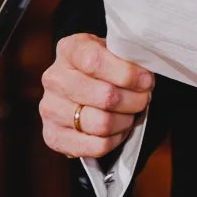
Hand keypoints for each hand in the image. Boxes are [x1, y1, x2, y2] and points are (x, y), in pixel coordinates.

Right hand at [40, 33, 153, 159]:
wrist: (78, 88)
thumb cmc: (101, 69)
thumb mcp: (111, 51)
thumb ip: (126, 58)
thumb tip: (145, 77)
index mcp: (68, 50)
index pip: (95, 62)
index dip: (127, 74)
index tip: (146, 80)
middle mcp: (54, 79)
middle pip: (105, 96)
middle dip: (134, 100)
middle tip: (143, 99)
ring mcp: (50, 109)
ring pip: (102, 124)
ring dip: (126, 121)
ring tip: (130, 114)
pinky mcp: (54, 136)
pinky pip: (97, 146)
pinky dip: (115, 140)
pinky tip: (118, 129)